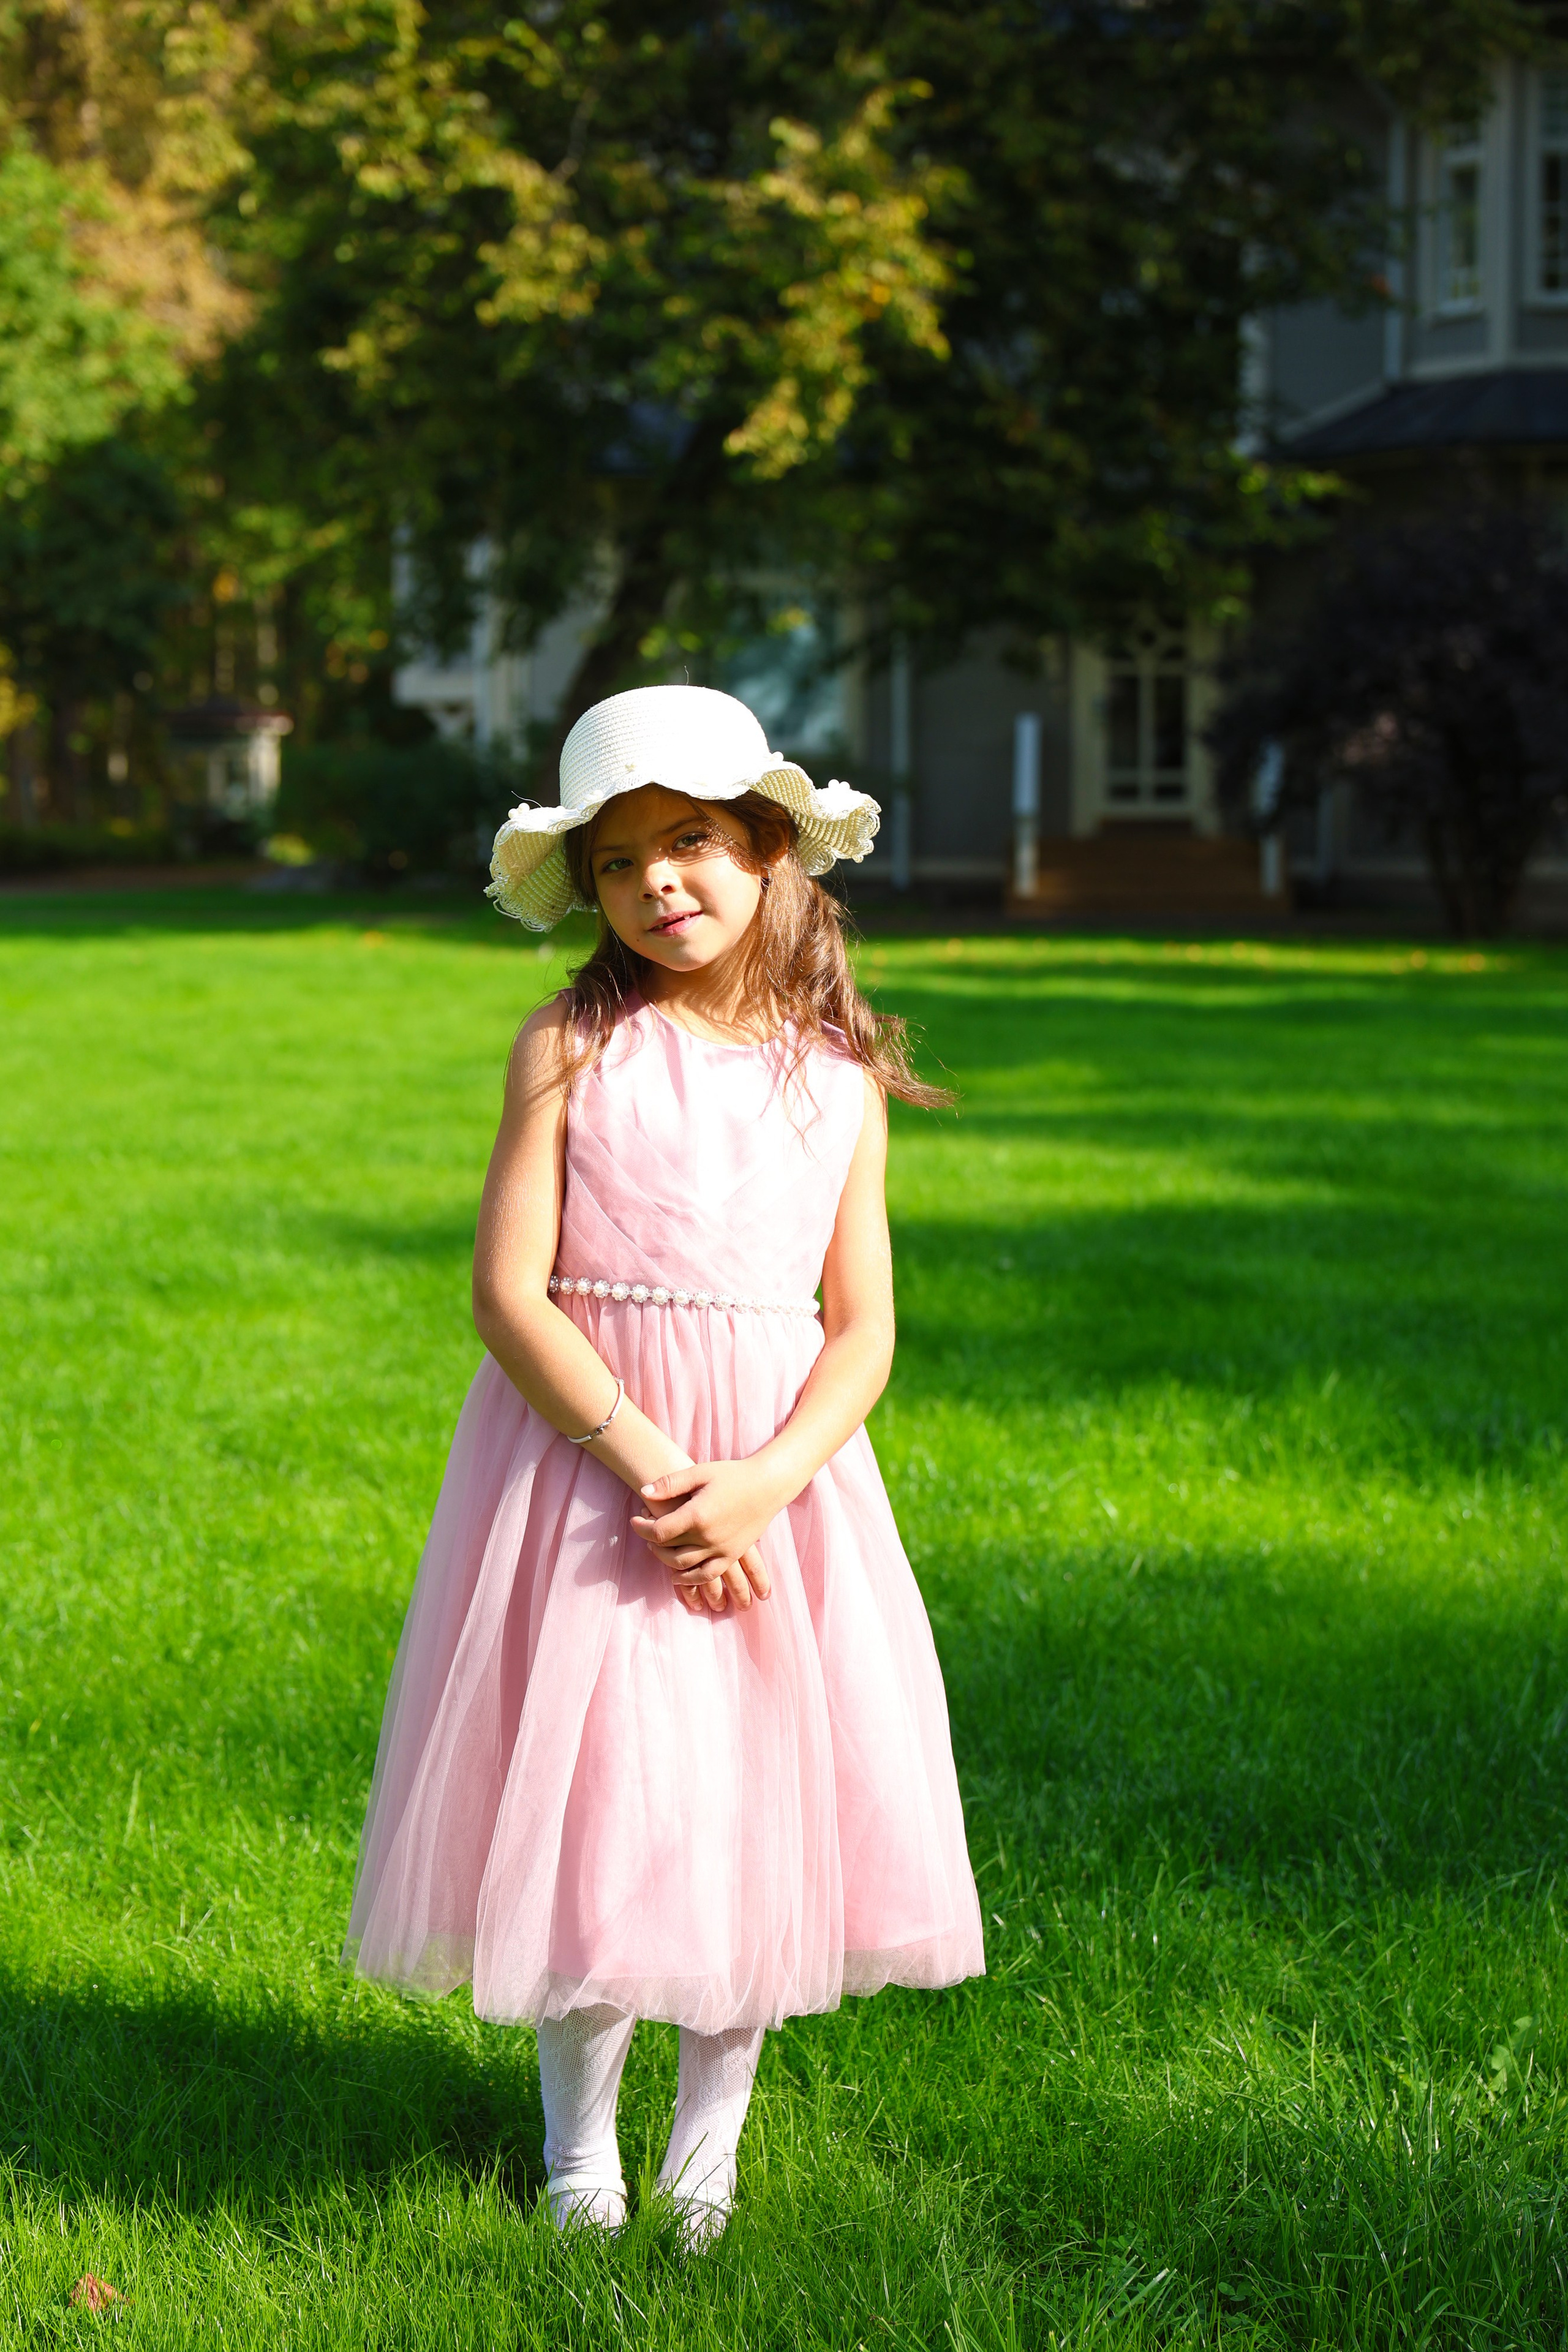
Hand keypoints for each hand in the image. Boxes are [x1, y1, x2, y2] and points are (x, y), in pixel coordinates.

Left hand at [635, 1478, 771, 1614]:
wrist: (768, 1485)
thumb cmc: (733, 1474)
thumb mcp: (700, 1472)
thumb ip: (670, 1483)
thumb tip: (643, 1492)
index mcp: (697, 1514)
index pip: (658, 1531)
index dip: (641, 1527)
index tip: (635, 1520)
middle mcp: (708, 1536)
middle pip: (668, 1550)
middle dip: (651, 1542)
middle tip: (646, 1531)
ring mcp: (721, 1549)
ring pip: (683, 1565)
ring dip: (665, 1560)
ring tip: (657, 1548)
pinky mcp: (731, 1555)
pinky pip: (707, 1575)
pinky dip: (689, 1580)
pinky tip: (677, 1577)